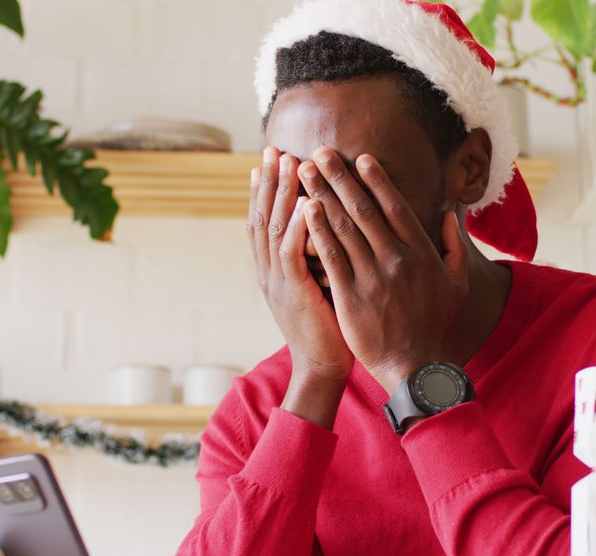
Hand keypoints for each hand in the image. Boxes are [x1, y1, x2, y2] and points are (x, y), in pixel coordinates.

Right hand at [249, 147, 353, 426]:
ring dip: (280, 193)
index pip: (266, 219)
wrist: (322, 367)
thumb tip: (333, 227)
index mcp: (276, 268)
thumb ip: (320, 255)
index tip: (271, 159)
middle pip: (262, 215)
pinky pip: (290, 253)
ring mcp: (278, 281)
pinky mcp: (294, 293)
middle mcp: (270, 271)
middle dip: (268, 180)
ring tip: (287, 162)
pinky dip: (296, 226)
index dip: (266, 189)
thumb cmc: (329, 328)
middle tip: (271, 148)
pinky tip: (304, 203)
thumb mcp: (321, 284)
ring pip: (274, 227)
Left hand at [298, 147, 469, 392]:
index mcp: (421, 253)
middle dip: (340, 177)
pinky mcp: (351, 296)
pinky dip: (317, 230)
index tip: (360, 158)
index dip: (376, 180)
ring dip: (323, 194)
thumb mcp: (457, 284)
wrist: (414, 367)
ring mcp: (373, 277)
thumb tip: (450, 215)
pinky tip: (304, 210)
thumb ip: (454, 247)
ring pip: (344, 227)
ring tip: (304, 172)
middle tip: (320, 152)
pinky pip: (331, 256)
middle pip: (364, 209)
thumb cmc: (434, 325)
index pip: (395, 207)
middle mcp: (397, 259)